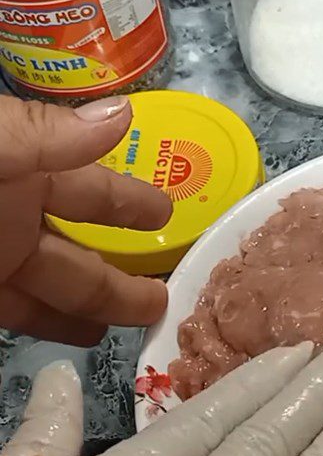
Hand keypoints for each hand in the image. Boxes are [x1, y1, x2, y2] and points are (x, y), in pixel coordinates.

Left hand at [0, 94, 172, 346]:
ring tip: (147, 325)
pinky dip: (58, 329)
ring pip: (60, 289)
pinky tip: (90, 339)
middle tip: (173, 296)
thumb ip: (44, 136)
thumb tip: (125, 116)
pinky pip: (26, 316)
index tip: (171, 214)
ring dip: (104, 306)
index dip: (132, 201)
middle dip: (129, 271)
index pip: (92, 189)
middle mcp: (16, 217)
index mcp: (22, 170)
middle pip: (85, 251)